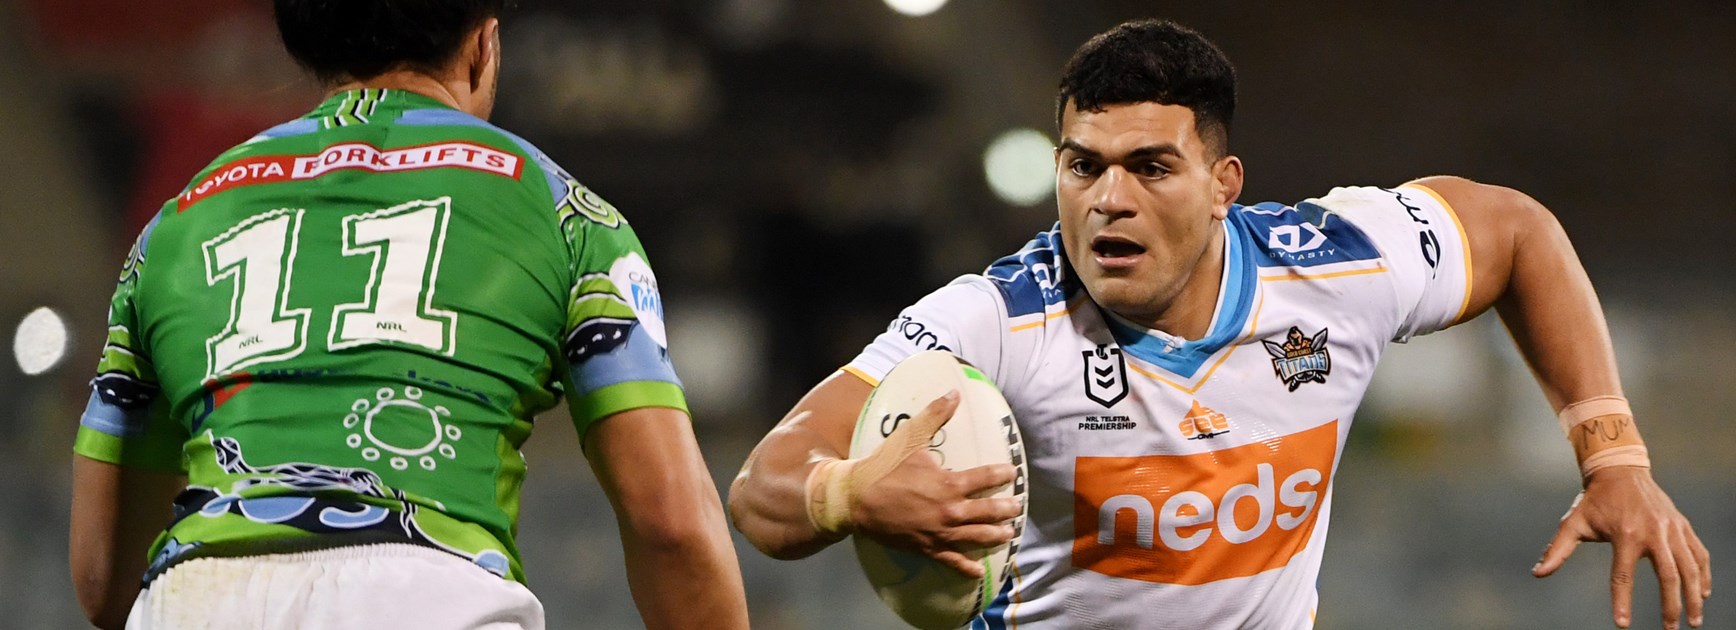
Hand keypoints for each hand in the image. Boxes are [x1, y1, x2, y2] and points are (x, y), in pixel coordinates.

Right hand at [846, 392, 1022, 577]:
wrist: (856, 499)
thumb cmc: (884, 467)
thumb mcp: (910, 437)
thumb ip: (935, 415)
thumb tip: (954, 393)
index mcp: (948, 483)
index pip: (984, 478)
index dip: (1001, 475)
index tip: (1012, 473)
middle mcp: (950, 510)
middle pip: (988, 512)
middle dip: (1006, 510)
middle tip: (1017, 507)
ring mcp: (939, 532)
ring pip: (976, 537)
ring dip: (995, 535)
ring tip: (1009, 534)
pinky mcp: (927, 548)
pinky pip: (952, 561)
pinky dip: (967, 568)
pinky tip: (979, 572)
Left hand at [1533, 466, 1711, 628]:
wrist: (1620, 470)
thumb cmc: (1594, 500)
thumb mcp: (1573, 522)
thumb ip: (1558, 550)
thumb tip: (1537, 573)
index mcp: (1625, 534)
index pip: (1622, 576)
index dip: (1622, 602)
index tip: (1622, 625)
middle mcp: (1653, 532)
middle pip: (1669, 576)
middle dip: (1671, 606)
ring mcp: (1671, 529)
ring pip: (1690, 567)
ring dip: (1694, 596)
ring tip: (1693, 621)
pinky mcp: (1682, 526)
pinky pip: (1699, 553)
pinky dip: (1703, 574)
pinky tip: (1703, 592)